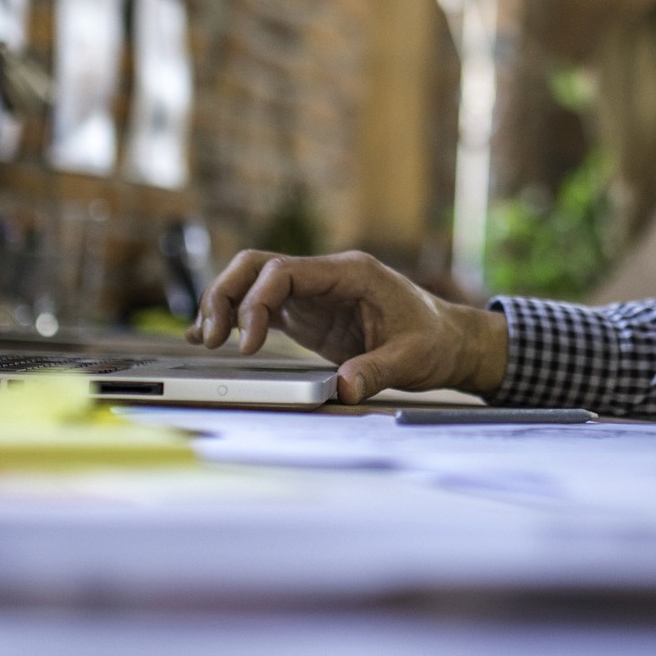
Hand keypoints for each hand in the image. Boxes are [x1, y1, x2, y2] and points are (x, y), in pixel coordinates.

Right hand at [189, 250, 509, 403]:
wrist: (450, 340)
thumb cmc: (435, 341)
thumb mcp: (411, 359)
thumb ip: (376, 371)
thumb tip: (343, 389)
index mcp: (350, 273)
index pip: (284, 271)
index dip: (256, 302)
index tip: (247, 343)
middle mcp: (326, 276)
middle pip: (257, 266)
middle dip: (226, 295)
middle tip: (212, 338)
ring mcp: (314, 294)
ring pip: (253, 282)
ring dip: (225, 304)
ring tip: (205, 340)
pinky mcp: (309, 314)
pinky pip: (263, 307)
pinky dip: (236, 319)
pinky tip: (213, 338)